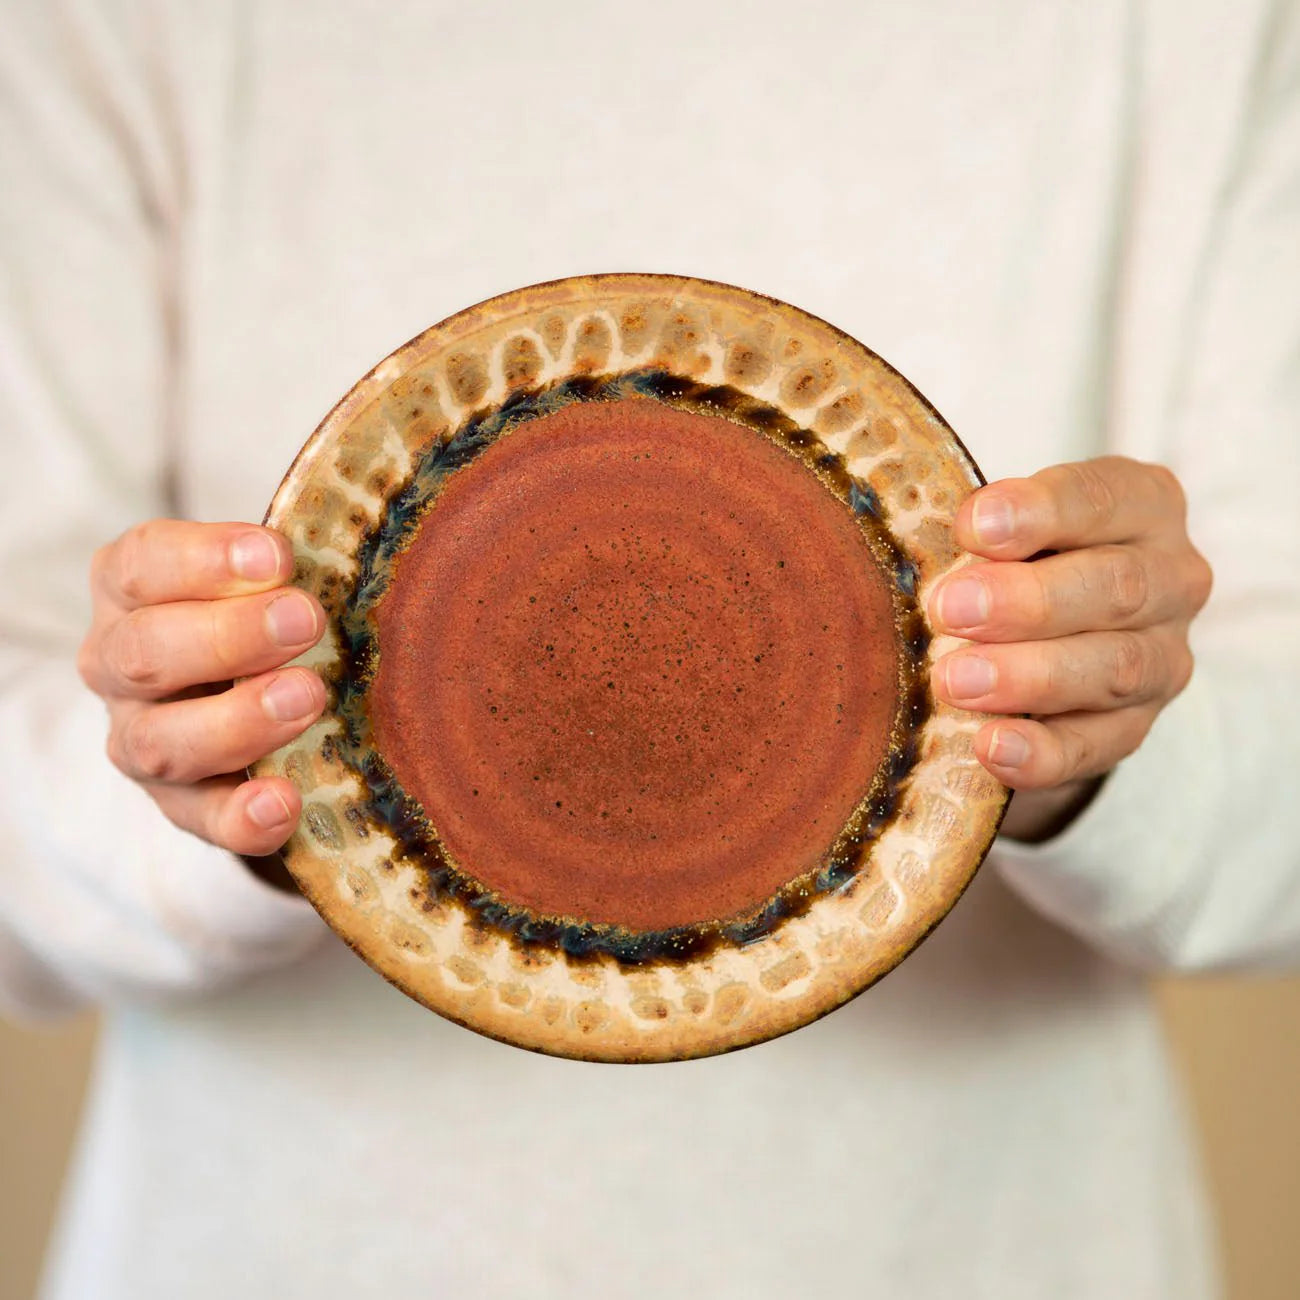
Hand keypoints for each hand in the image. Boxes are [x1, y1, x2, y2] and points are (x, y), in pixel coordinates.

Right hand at [77, 521, 326, 856]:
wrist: (256, 697)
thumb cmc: (267, 611)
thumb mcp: (267, 574)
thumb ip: (289, 558)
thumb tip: (359, 526)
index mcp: (131, 589)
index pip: (144, 564)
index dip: (205, 558)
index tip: (276, 555)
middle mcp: (118, 665)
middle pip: (146, 652)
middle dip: (228, 637)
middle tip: (305, 621)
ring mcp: (142, 741)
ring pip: (163, 742)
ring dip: (237, 720)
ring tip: (308, 696)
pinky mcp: (182, 806)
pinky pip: (202, 820)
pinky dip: (241, 817)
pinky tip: (284, 802)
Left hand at [928, 457, 1212, 841]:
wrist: (1040, 639)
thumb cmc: (1009, 558)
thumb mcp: (1002, 526)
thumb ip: (979, 529)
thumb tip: (920, 537)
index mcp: (1142, 505)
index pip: (1100, 498)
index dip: (1038, 511)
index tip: (972, 527)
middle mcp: (1171, 579)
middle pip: (1115, 587)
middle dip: (1027, 601)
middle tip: (950, 610)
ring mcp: (1163, 659)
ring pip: (1113, 669)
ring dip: (1029, 676)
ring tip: (956, 681)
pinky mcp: (1134, 728)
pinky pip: (1095, 746)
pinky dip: (1041, 751)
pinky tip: (990, 746)